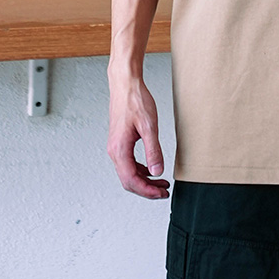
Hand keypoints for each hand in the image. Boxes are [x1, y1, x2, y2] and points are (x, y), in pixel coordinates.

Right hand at [107, 75, 169, 199]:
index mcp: (120, 150)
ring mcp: (116, 146)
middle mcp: (114, 151)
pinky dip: (140, 170)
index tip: (162, 194)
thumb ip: (153, 150)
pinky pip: (128, 163)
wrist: (125, 84)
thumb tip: (157, 171)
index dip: (148, 191)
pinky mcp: (120, 141)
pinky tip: (151, 168)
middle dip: (146, 189)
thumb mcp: (149, 126)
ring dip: (144, 180)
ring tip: (161, 182)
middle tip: (164, 191)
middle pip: (128, 181)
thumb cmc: (135, 101)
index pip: (132, 180)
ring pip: (128, 173)